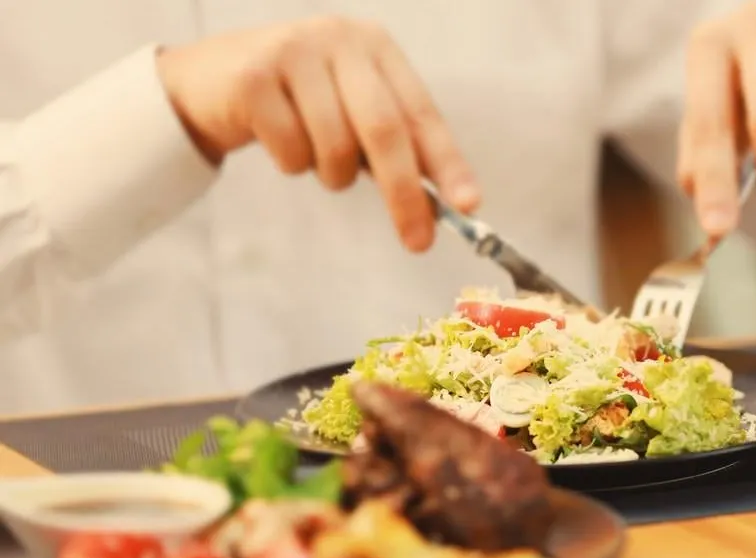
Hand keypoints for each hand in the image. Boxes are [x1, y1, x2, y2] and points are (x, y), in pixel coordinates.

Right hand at [156, 16, 479, 251]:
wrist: (209, 79)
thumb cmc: (297, 102)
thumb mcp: (352, 109)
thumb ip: (395, 143)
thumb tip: (447, 201)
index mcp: (376, 47)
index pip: (422, 112)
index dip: (448, 162)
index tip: (468, 205)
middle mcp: (340, 39)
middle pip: (384, 130)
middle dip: (404, 194)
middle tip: (418, 240)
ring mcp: (294, 51)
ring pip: (335, 147)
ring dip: (332, 175)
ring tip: (316, 158)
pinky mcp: (253, 75)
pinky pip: (291, 151)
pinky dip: (292, 164)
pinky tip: (276, 138)